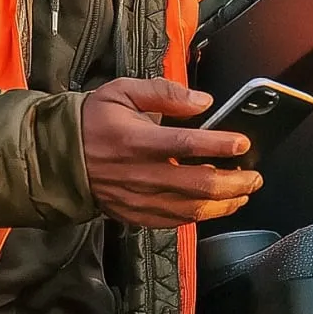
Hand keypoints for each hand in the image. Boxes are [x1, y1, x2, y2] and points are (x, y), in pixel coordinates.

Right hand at [81, 77, 261, 227]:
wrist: (58, 159)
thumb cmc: (93, 122)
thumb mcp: (122, 91)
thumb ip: (164, 92)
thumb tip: (202, 102)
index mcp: (136, 140)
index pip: (186, 144)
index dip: (219, 146)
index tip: (242, 143)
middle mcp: (140, 174)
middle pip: (198, 184)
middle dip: (235, 182)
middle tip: (254, 175)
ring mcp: (139, 199)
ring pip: (192, 209)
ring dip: (225, 203)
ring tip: (243, 193)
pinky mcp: (136, 216)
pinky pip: (176, 221)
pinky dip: (201, 215)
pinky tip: (216, 206)